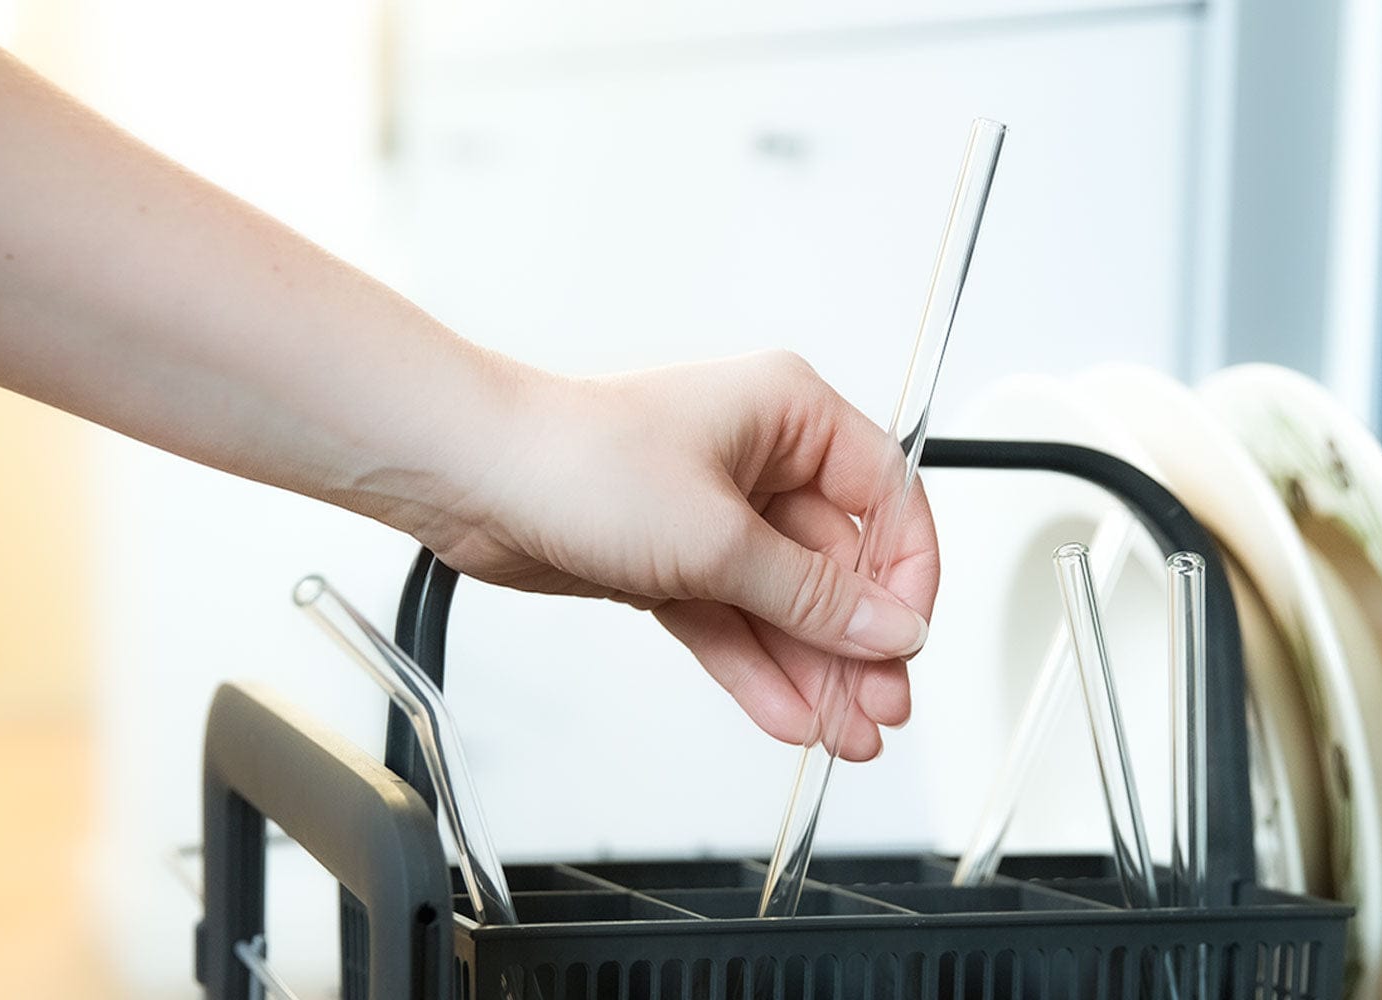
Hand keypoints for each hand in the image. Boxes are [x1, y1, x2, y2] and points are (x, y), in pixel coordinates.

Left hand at [418, 351, 938, 760]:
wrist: (473, 480)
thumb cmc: (577, 460)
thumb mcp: (717, 538)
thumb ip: (811, 594)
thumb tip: (891, 626)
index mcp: (789, 415)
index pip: (887, 499)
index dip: (907, 575)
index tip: (907, 640)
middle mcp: (758, 460)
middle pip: (838, 564)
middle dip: (858, 643)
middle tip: (880, 709)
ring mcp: (714, 515)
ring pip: (785, 604)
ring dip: (815, 670)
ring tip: (846, 734)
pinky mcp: (672, 561)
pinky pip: (734, 621)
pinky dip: (758, 668)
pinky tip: (790, 714)